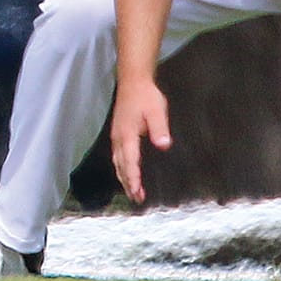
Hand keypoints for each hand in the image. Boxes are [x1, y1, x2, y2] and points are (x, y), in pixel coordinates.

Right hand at [110, 77, 171, 204]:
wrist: (133, 81)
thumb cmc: (145, 96)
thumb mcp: (156, 110)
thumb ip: (159, 128)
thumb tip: (163, 144)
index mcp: (127, 134)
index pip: (130, 161)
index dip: (133, 178)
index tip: (137, 192)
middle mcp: (119, 138)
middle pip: (121, 166)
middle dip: (128, 183)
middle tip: (136, 199)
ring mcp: (117, 136)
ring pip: (117, 162)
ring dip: (124, 178)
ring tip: (132, 192)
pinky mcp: (118, 134)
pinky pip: (117, 156)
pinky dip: (121, 168)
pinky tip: (126, 173)